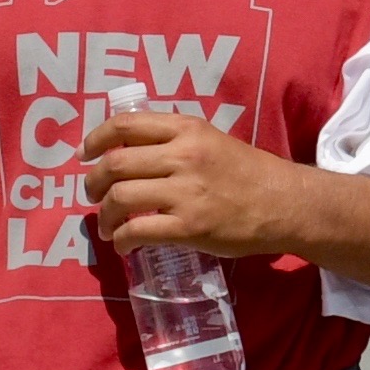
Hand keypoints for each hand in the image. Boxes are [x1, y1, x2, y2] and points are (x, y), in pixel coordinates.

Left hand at [81, 106, 298, 259]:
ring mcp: (186, 191)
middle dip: (93, 182)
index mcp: (187, 129)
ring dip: (104, 215)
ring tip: (107, 226)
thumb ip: (174, 142)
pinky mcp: (190, 226)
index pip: (126, 124)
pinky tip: (124, 245)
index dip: (96, 139)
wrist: (284, 203)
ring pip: (121, 197)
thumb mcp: (211, 141)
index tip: (85, 154)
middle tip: (92, 195)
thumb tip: (129, 154)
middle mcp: (183, 155)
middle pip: (115, 163)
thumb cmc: (247, 173)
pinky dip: (122, 239)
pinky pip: (139, 231)